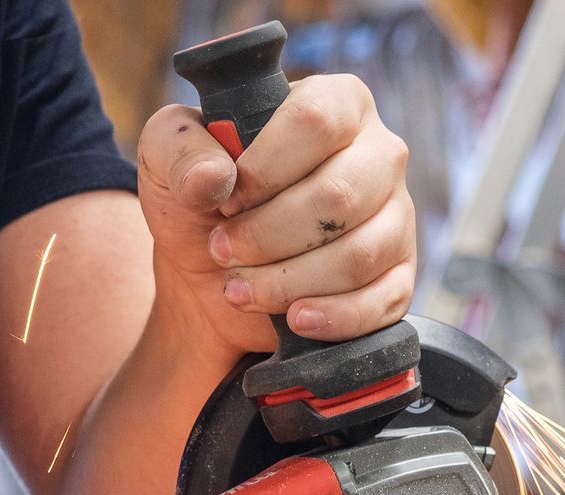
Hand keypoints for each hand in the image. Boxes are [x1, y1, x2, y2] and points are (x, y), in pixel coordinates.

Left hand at [137, 74, 414, 355]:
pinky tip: (294, 319)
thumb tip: (214, 178)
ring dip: (287, 281)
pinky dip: (332, 317)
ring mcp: (395, 218)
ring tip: (239, 288)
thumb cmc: (201, 203)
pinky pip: (382, 301)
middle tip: (222, 250)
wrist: (210, 278)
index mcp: (337, 104)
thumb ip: (179, 149)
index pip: (316, 121)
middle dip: (267, 235)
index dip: (263, 169)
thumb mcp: (167, 160)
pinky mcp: (397, 277)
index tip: (226, 200)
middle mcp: (378, 155)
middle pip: (339, 195)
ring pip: (358, 254)